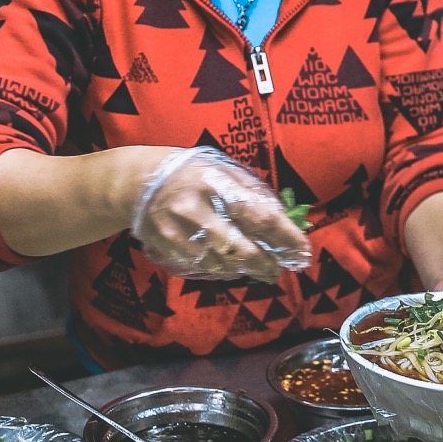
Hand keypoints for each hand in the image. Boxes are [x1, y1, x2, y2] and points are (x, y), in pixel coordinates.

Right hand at [129, 147, 310, 282]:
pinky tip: (235, 268)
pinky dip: (224, 271)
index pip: (259, 215)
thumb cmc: (194, 173)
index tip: (302, 251)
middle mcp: (194, 209)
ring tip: (262, 270)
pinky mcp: (167, 249)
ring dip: (247, 270)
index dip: (284, 237)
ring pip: (222, 263)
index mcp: (214, 182)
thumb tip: (287, 223)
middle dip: (266, 263)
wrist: (140, 182)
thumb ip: (255, 194)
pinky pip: (202, 269)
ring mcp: (177, 232)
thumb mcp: (225, 170)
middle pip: (240, 248)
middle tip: (280, 270)